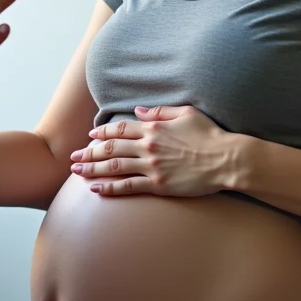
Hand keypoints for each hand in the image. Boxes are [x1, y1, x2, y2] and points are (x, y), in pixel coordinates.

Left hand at [70, 105, 239, 196]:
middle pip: (111, 148)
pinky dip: (110, 188)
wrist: (227, 159)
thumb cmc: (210, 134)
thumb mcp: (186, 113)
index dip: (103, 132)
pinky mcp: (159, 184)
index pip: (120, 129)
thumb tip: (140, 112)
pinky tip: (96, 189)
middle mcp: (148, 146)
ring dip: (93, 169)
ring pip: (114, 167)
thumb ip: (160, 112)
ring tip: (76, 172)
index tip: (91, 136)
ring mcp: (152, 166)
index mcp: (154, 128)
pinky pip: (128, 186)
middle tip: (73, 157)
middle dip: (89, 153)